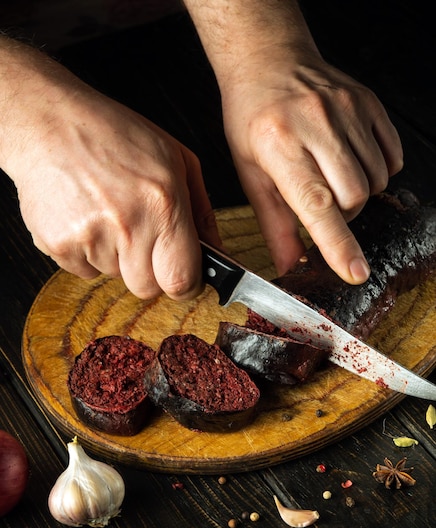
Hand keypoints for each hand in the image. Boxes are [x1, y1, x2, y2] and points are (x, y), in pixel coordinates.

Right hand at [2, 48, 220, 299]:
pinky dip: (86, 253)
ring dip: (115, 257)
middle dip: (148, 270)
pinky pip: (83, 271)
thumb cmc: (113, 133)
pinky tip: (85, 217)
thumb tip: (216, 253)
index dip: (183, 283)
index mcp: (163, 205)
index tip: (180, 273)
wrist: (46, 121)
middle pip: (146, 289)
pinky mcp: (58, 245)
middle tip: (139, 235)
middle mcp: (128, 225)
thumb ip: (202, 212)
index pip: (181, 281)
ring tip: (106, 214)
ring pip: (115, 277)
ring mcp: (90, 237)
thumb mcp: (175, 158)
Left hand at [221, 52, 402, 281]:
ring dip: (358, 193)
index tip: (355, 272)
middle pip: (354, 197)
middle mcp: (317, 125)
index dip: (338, 244)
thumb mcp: (251, 175)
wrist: (268, 63)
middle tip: (320, 202)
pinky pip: (391, 155)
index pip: (316, 205)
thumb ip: (275, 226)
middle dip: (342, 215)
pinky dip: (377, 170)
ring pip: (375, 180)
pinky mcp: (368, 102)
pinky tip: (351, 160)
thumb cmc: (253, 121)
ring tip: (331, 176)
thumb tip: (291, 266)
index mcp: (280, 146)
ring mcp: (347, 110)